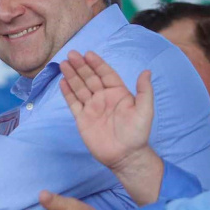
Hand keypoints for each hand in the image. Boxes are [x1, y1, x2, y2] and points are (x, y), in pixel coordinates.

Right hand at [59, 50, 154, 171]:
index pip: (106, 74)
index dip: (97, 64)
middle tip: (72, 54)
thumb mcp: (145, 110)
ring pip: (79, 88)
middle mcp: (103, 98)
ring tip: (64, 64)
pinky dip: (67, 93)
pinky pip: (73, 103)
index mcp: (118, 93)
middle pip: (90, 78)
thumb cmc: (137, 133)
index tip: (88, 53)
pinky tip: (62, 83)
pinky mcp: (82, 119)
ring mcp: (91, 108)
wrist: (125, 155)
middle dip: (81, 66)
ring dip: (72, 76)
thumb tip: (146, 71)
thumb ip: (144, 90)